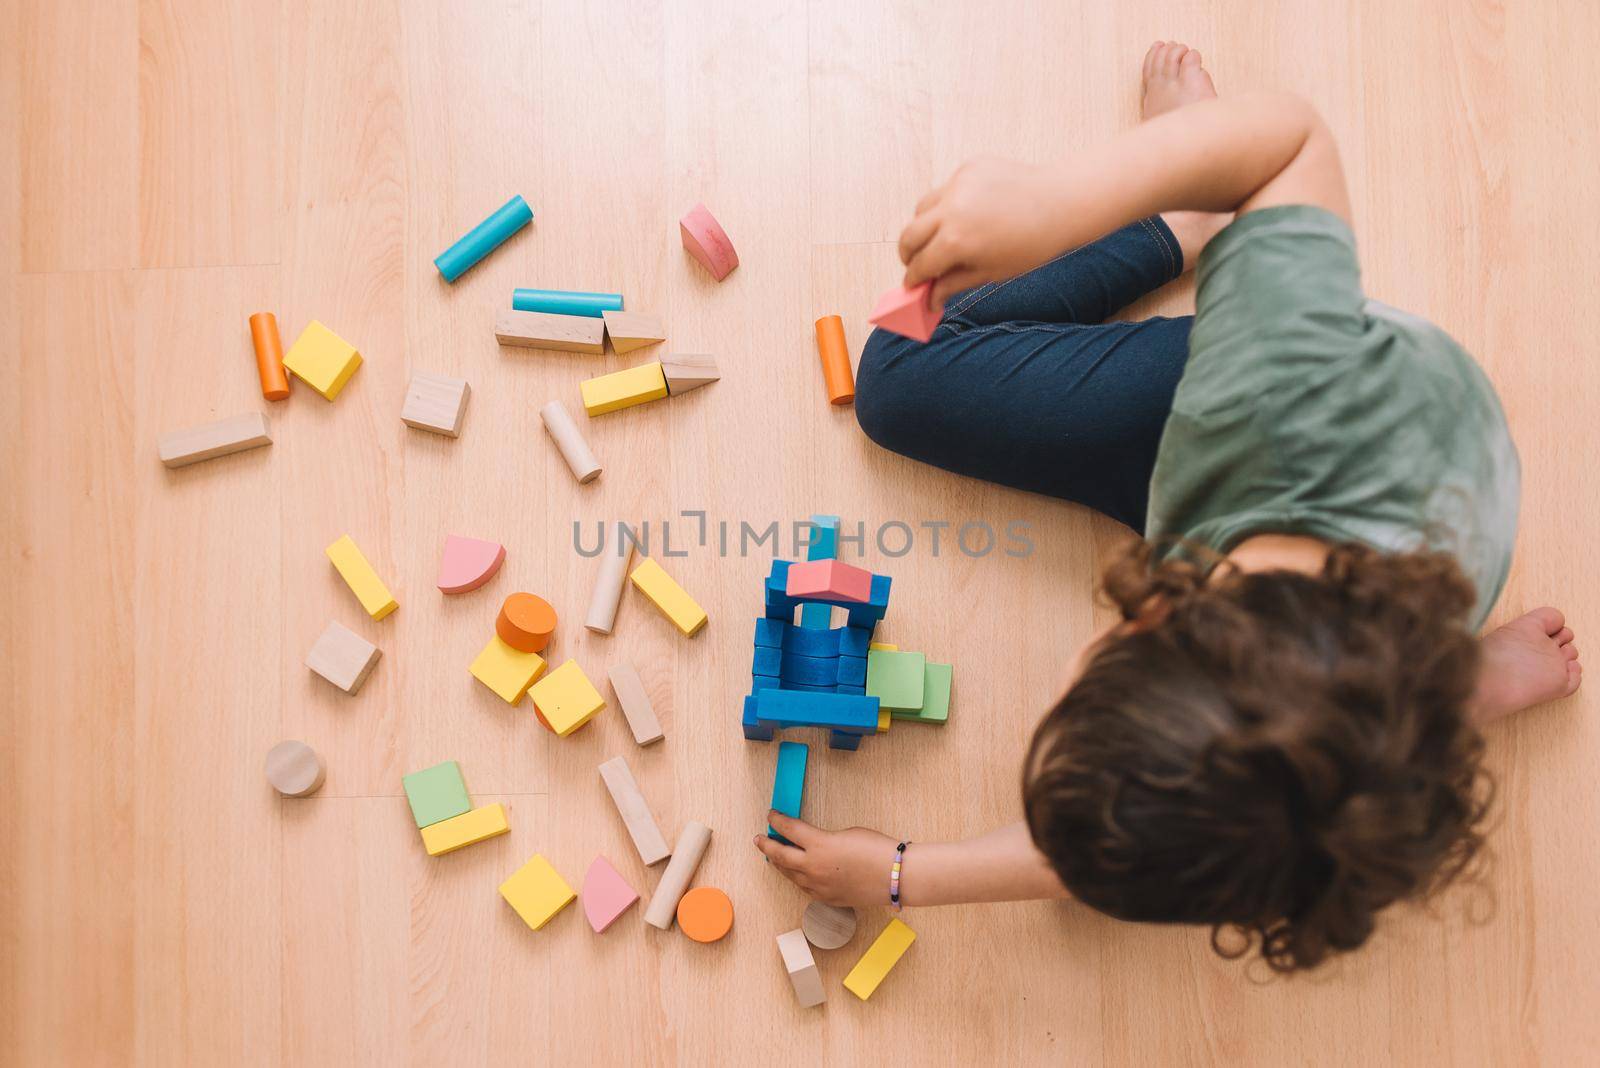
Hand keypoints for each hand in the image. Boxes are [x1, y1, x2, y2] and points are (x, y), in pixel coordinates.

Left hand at [753, 812, 898, 907]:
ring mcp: (819, 886)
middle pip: (781, 855)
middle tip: (760, 839)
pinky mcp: (827, 898)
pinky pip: (805, 887)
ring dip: (781, 864)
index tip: (771, 816)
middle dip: (767, 845)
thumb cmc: (877, 849)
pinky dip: (798, 878)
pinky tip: (797, 874)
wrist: (896, 876)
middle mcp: (813, 868)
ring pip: (790, 875)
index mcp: (818, 845)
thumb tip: (814, 843)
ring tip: (775, 856)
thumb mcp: (847, 833)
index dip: (777, 820)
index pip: (789, 830)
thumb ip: (824, 838)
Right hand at [899, 157, 1068, 306]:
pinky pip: (946, 190)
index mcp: (956, 241)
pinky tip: (969, 215)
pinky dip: (948, 206)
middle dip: (909, 254)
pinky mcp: (968, 167)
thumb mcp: (991, 272)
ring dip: (924, 227)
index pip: (920, 264)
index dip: (915, 280)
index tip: (914, 287)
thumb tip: (930, 299)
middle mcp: (951, 209)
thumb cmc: (1033, 244)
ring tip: (942, 239)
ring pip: (922, 208)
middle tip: (917, 265)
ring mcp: (958, 184)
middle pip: (909, 235)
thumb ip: (953, 284)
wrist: (1064, 202)